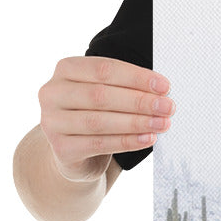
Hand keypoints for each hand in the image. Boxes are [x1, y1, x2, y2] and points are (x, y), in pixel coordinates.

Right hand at [38, 56, 174, 181]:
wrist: (76, 151)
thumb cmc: (97, 113)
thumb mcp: (107, 93)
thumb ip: (126, 87)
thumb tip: (162, 91)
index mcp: (66, 70)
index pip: (104, 69)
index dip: (136, 77)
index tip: (164, 86)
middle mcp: (53, 93)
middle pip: (101, 95)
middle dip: (139, 101)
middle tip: (167, 107)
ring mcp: (52, 121)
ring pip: (99, 121)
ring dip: (136, 122)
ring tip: (162, 124)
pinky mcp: (61, 148)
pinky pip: (99, 144)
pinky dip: (127, 141)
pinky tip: (147, 139)